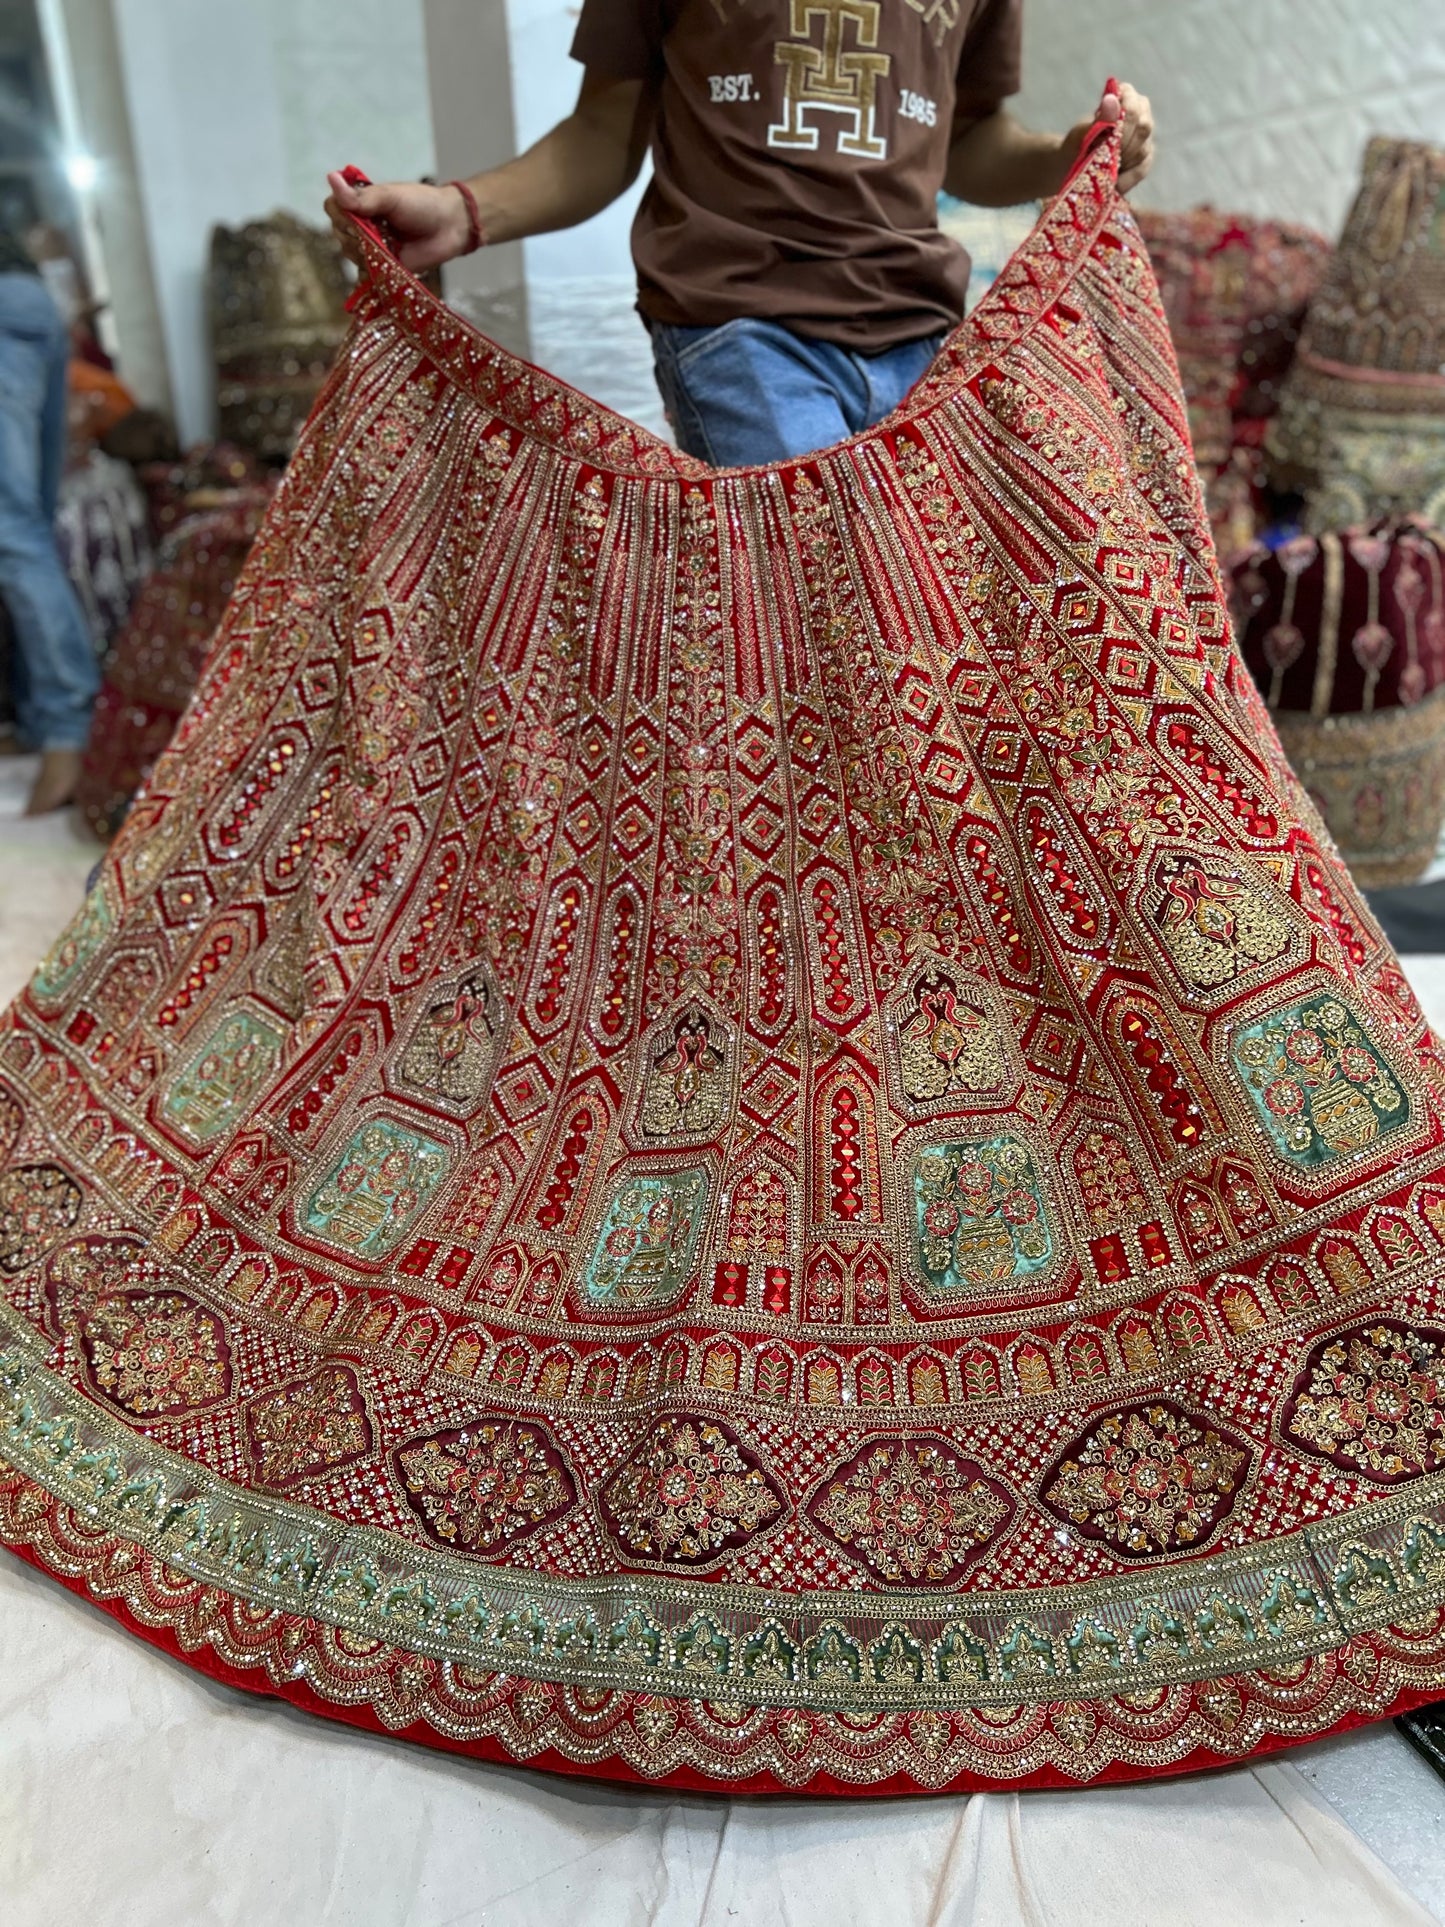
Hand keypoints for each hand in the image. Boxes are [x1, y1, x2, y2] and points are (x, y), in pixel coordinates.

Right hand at [324, 173, 471, 271]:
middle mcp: (361, 226)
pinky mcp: (383, 269)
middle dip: (357, 235)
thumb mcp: (390, 196)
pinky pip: (366, 276)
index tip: (357, 214)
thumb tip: (330, 177)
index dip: (340, 214)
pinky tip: (384, 266)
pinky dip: (372, 274)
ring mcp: (371, 249)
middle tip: (381, 230)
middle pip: (340, 234)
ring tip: (391, 244)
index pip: (332, 208)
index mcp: (359, 204)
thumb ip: (361, 197)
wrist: (449, 226)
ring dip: (368, 253)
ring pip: (352, 255)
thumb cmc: (422, 204)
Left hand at [1057, 81, 1156, 195]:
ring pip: (1143, 150)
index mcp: (1126, 96)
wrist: (1071, 167)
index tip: (1106, 142)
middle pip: (1143, 128)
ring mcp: (1145, 136)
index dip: (1122, 127)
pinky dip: (1126, 180)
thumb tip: (1111, 99)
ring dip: (1121, 164)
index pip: (1133, 108)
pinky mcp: (1145, 158)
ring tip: (1102, 170)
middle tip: (1103, 160)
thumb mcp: (1081, 134)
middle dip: (1121, 148)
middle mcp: (1141, 112)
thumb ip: (1099, 119)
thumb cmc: (1076, 146)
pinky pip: (1142, 169)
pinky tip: (1113, 185)